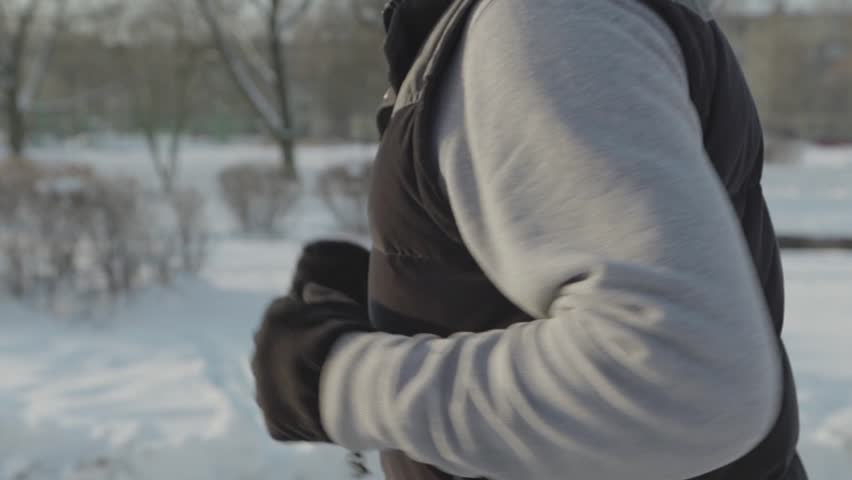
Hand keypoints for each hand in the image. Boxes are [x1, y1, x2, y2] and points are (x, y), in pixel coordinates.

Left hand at [252, 240, 372, 442]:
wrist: (357, 389)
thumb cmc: (354, 342)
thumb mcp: (343, 307)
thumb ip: (322, 296)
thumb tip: (306, 290)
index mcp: (275, 320)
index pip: (285, 314)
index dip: (307, 322)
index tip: (326, 332)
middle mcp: (260, 354)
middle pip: (275, 350)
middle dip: (293, 352)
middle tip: (324, 360)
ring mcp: (264, 391)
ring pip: (275, 383)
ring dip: (292, 382)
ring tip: (324, 387)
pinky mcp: (274, 423)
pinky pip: (283, 414)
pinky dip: (298, 412)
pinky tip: (321, 408)